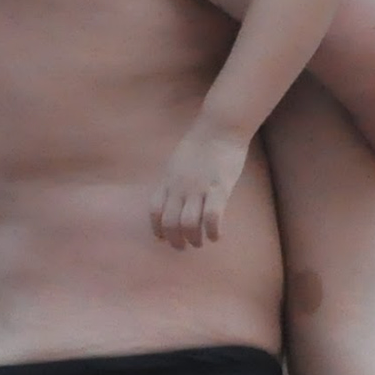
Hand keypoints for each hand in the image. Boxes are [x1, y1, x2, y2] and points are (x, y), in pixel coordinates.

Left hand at [151, 125, 249, 249]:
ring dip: (193, 239)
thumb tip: (173, 197)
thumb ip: (173, 180)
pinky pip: (212, 217)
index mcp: (168, 179)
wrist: (220, 127)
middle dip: (175, 240)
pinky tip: (217, 236)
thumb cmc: (201, 142)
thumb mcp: (177, 161)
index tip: (162, 238)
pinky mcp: (219, 188)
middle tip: (183, 247)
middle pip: (170, 223)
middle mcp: (179, 187)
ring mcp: (198, 188)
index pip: (155, 210)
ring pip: (189, 224)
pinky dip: (213, 232)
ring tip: (199, 243)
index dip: (157, 228)